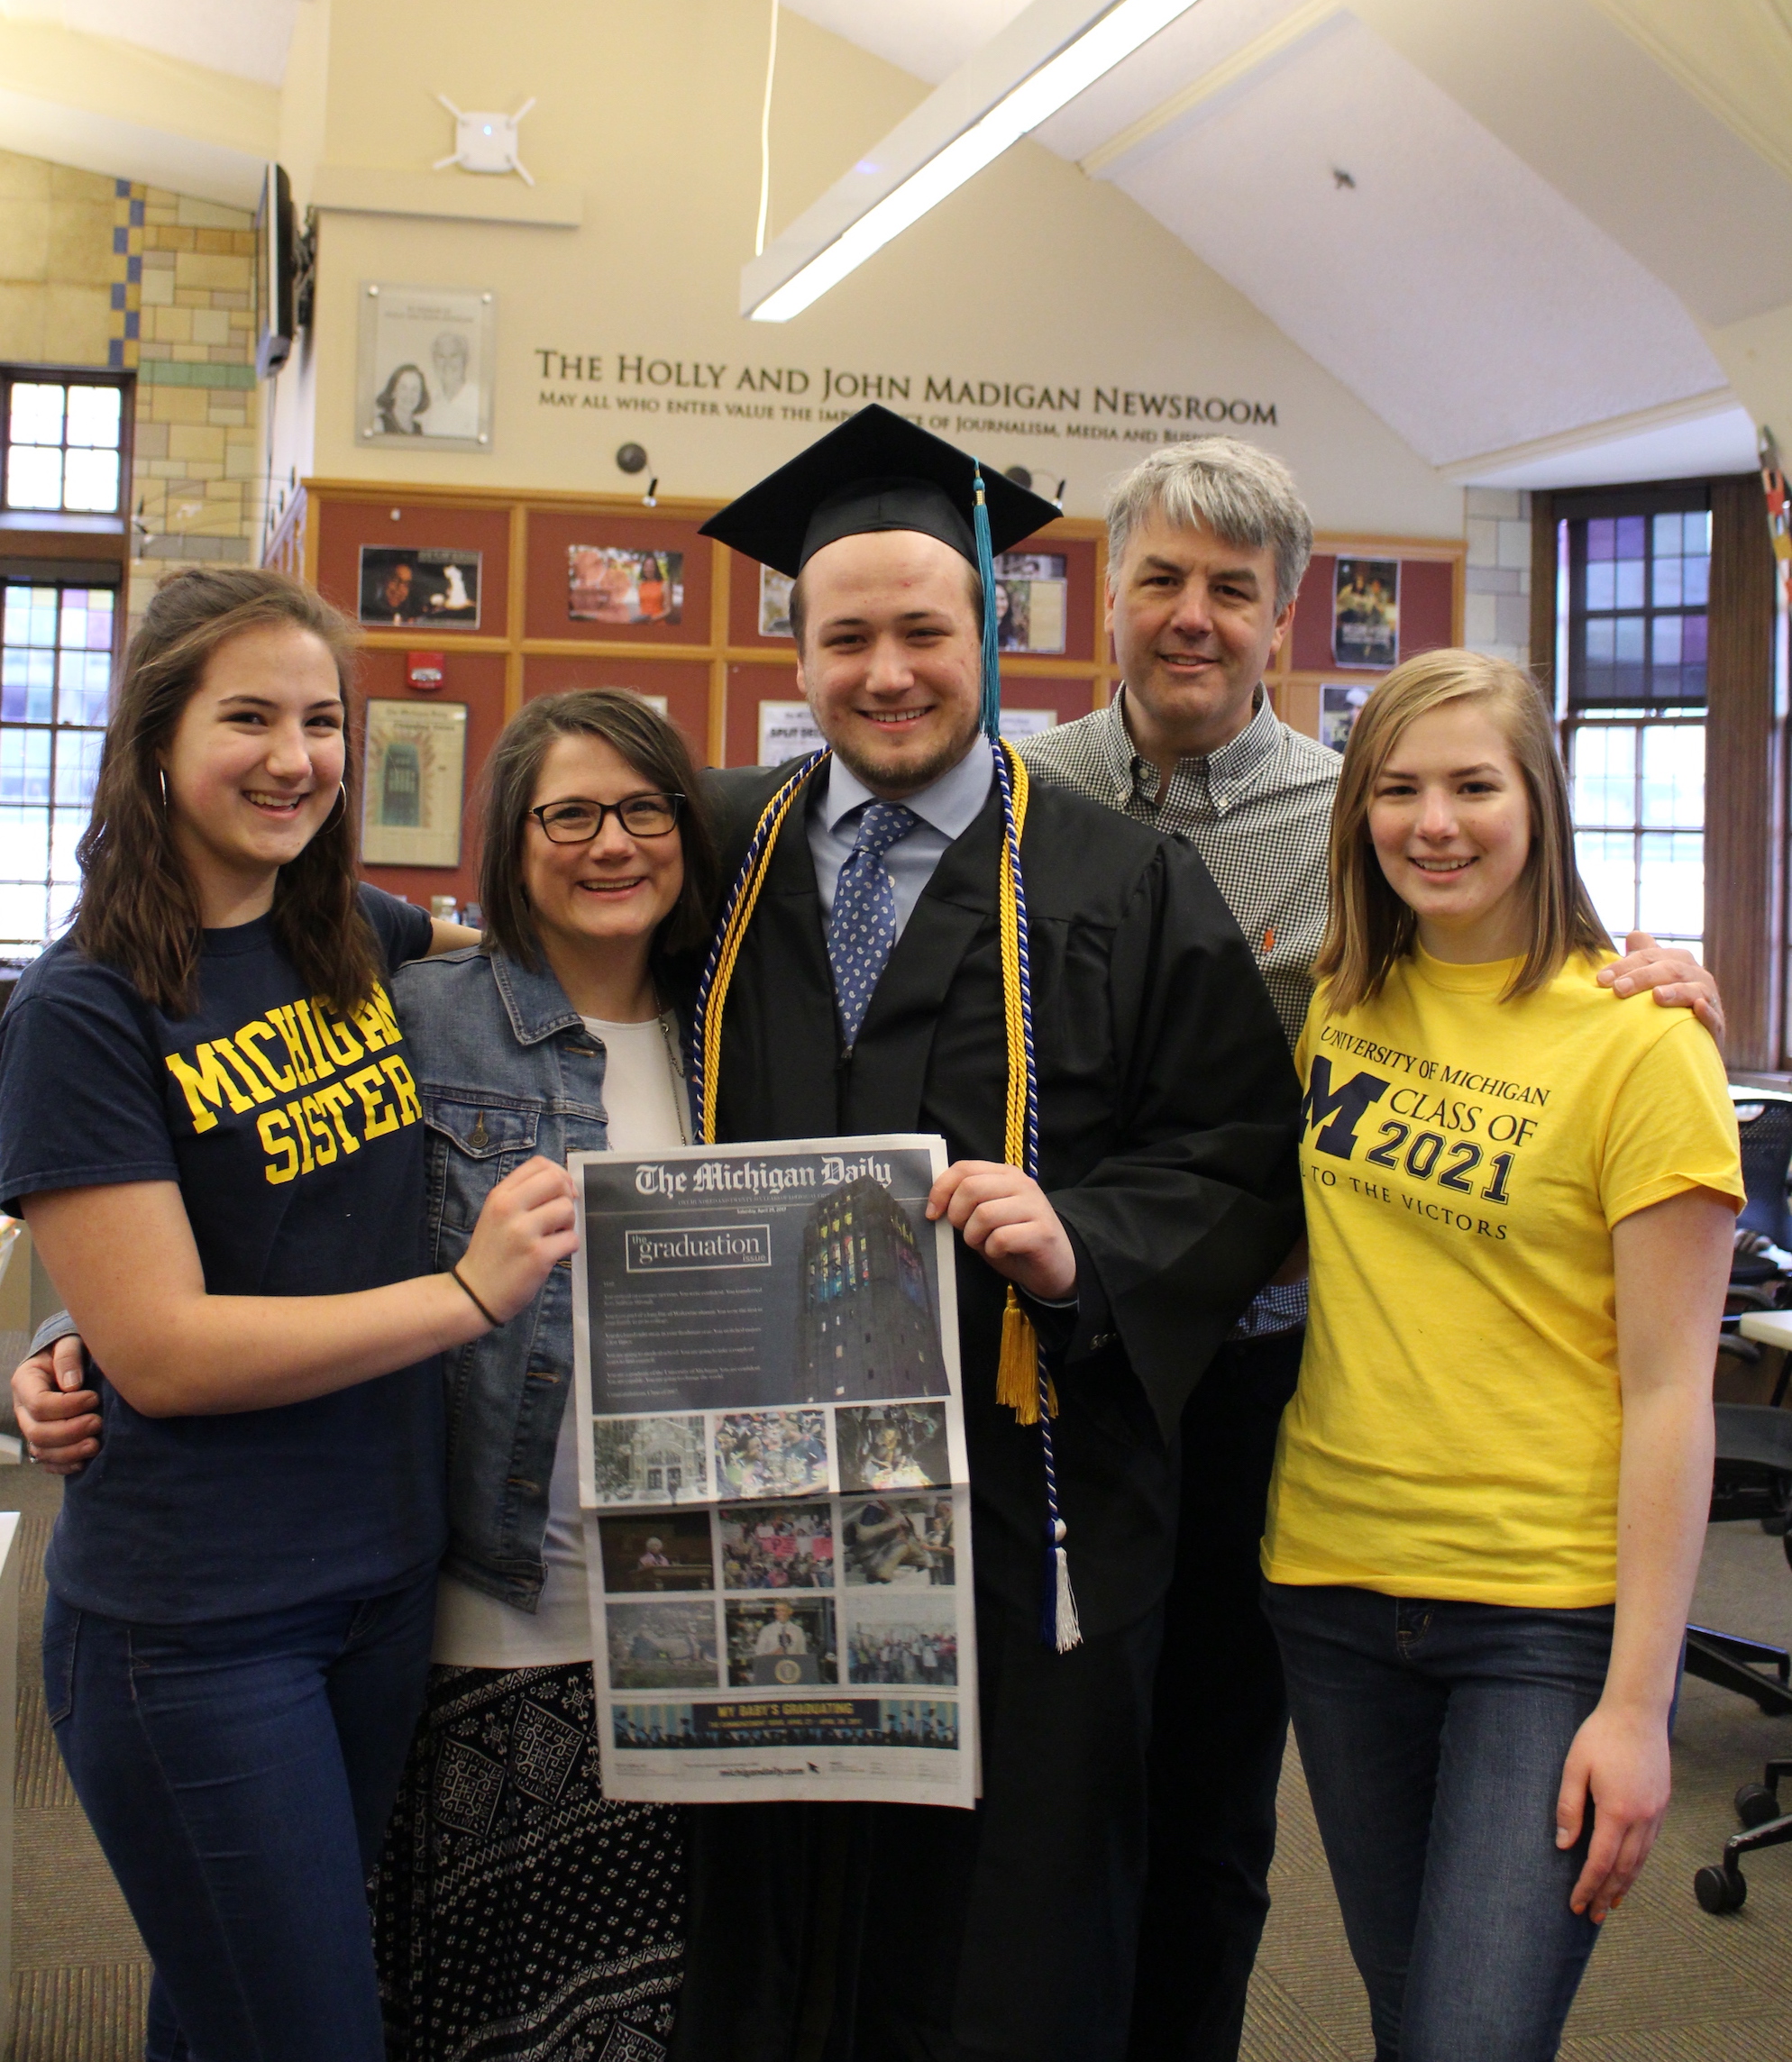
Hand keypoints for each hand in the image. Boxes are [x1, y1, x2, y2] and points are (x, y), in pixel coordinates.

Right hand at [14, 1336, 99, 1474]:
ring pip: (41, 1450)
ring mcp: (32, 1426)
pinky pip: (46, 1462)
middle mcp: (23, 1408)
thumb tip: (72, 1385)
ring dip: (69, 1452)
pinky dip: (63, 1465)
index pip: (39, 1404)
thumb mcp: (69, 1342)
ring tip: (95, 1445)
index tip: (94, 1398)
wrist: (69, 1359)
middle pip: (37, 1432)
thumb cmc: (70, 1349)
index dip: (68, 1406)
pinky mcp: (44, 1440)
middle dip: (70, 1431)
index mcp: (25, 1382)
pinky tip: (83, 1461)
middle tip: (97, 1422)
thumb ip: (68, 1357)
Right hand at [454, 1154, 579, 1323]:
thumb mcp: (496, 1215)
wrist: (475, 1293)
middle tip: (560, 1216)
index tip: (561, 1192)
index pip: (539, 1164)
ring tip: (555, 1236)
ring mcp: (523, 1231)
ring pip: (567, 1209)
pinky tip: (555, 1253)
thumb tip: (565, 1185)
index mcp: (500, 1195)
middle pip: (556, 1180)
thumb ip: (523, 1196)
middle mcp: (509, 1208)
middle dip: (567, 1196)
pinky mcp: (538, 1255)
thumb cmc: (491, 1253)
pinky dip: (569, 1246)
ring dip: (569, 1223)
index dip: (558, 1174)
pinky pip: (571, 1239)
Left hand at [926, 1161, 1075, 1302]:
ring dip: (975, 1236)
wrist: (1055, 1265)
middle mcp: (1021, 1184)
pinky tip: (1001, 1252)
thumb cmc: (1014, 1239)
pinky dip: (992, 1250)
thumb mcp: (986, 1216)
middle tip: (966, 1233)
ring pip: (984, 1214)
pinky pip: (1001, 1238)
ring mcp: (1034, 1206)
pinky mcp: (1042, 1232)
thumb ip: (966, 1203)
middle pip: (971, 1188)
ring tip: (985, 1243)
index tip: (933, 1213)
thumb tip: (934, 1204)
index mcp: (1005, 1174)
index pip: (964, 1168)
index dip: (941, 1190)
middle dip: (957, 1215)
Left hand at [1556, 1697, 1671, 1921]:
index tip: (1576, 1904)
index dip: (1587, 1886)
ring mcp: (1656, 1813)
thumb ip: (1569, 1808)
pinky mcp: (1661, 1806)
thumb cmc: (1601, 1736)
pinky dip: (1637, 1865)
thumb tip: (1565, 1845)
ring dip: (1624, 1886)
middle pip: (1623, 1869)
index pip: (1601, 1862)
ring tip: (1610, 1904)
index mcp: (1617, 1811)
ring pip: (1640, 1861)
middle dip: (1606, 1895)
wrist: (1637, 1713)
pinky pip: (1649, 1846)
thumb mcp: (1574, 1767)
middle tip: (1592, 1916)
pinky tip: (1629, 1872)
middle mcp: (1642, 1818)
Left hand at [1598, 932, 1723, 1041]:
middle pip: (1670, 969)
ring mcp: (1709, 999)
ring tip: (1657, 996)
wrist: (1690, 1040)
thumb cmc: (1666, 1005)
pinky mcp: (1716, 1025)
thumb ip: (1644, 957)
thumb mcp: (1654, 979)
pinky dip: (1707, 1012)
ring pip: (1694, 990)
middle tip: (1618, 989)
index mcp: (1678, 961)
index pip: (1649, 956)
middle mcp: (1696, 975)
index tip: (1601, 980)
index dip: (1624, 966)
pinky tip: (1698, 1008)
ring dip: (1676, 992)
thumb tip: (1633, 935)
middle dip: (1642, 977)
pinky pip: (1714, 1017)